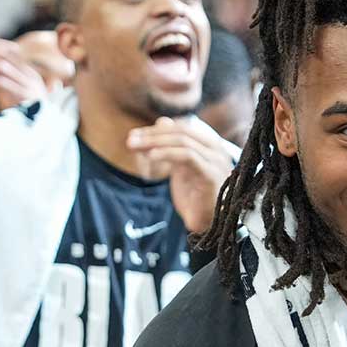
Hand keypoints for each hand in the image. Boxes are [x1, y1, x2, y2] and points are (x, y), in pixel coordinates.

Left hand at [127, 116, 235, 233]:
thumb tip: (162, 121)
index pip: (182, 128)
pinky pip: (188, 156)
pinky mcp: (211, 175)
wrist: (206, 225)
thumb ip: (171, 146)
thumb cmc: (194, 198)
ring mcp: (216, 161)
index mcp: (210, 146)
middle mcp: (216, 150)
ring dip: (155, 142)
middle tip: (130, 140)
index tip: (134, 136)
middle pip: (182, 131)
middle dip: (153, 134)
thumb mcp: (179, 167)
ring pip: (183, 141)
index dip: (157, 130)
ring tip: (135, 147)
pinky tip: (150, 156)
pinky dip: (167, 153)